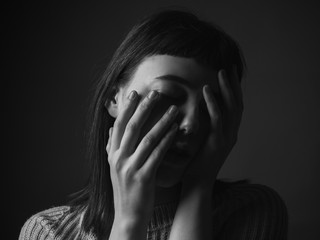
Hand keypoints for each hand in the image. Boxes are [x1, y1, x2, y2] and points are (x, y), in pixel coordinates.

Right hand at [106, 90, 178, 223]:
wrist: (128, 216)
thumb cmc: (125, 189)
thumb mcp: (114, 168)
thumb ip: (112, 148)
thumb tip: (110, 130)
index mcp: (112, 154)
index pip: (118, 125)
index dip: (127, 108)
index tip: (135, 93)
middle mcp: (118, 158)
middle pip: (132, 127)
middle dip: (144, 108)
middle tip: (156, 93)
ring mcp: (130, 168)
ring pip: (147, 138)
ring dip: (162, 122)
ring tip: (173, 109)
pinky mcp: (143, 177)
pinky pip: (157, 154)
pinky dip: (167, 140)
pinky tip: (176, 130)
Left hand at [183, 66, 242, 187]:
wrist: (197, 184)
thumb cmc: (196, 163)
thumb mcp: (203, 141)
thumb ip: (205, 125)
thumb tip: (197, 108)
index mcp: (229, 132)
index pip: (235, 106)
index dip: (234, 89)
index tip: (228, 73)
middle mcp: (232, 133)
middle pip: (237, 103)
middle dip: (234, 84)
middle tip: (228, 67)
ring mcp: (227, 138)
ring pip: (231, 108)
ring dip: (226, 89)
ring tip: (220, 72)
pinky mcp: (218, 142)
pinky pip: (217, 118)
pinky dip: (213, 102)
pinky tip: (207, 90)